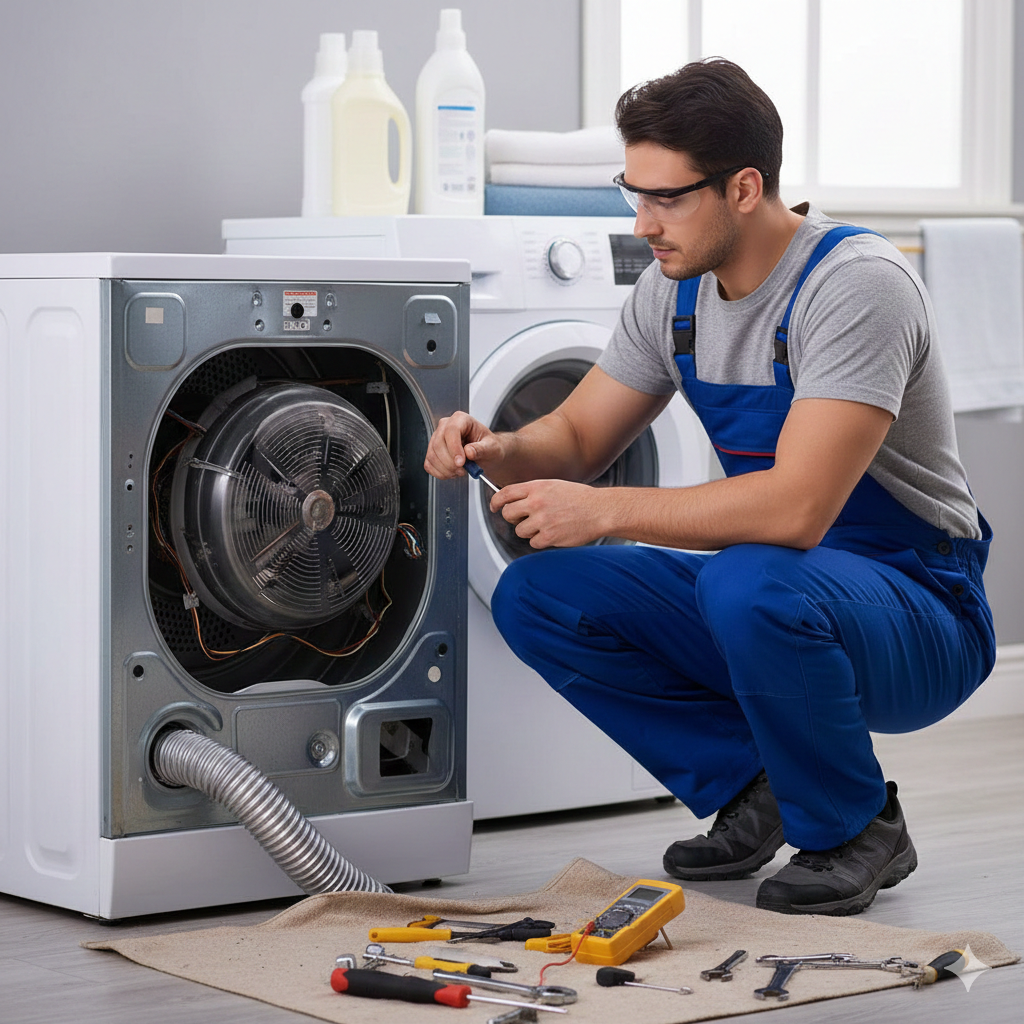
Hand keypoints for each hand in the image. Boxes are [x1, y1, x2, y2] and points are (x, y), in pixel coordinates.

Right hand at [424, 411, 502, 479]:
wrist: (486, 454)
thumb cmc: (489, 447)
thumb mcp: (492, 447)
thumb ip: (482, 449)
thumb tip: (469, 452)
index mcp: (461, 419)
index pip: (451, 430)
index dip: (454, 448)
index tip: (461, 462)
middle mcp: (446, 427)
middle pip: (438, 444)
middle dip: (450, 462)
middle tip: (464, 470)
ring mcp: (437, 439)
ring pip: (432, 456)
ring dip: (447, 469)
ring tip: (461, 471)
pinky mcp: (433, 452)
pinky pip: (429, 465)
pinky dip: (441, 473)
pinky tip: (453, 472)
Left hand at [493, 479, 607, 548]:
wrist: (600, 510)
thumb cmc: (580, 498)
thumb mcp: (553, 486)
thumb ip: (533, 492)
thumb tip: (513, 500)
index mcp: (537, 487)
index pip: (505, 493)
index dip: (495, 502)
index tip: (494, 507)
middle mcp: (537, 502)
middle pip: (507, 514)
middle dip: (512, 518)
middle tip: (522, 519)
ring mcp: (542, 520)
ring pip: (519, 530)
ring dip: (529, 531)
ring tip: (545, 525)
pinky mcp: (549, 536)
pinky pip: (533, 542)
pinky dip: (540, 540)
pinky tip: (553, 532)